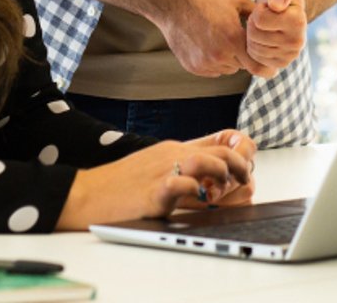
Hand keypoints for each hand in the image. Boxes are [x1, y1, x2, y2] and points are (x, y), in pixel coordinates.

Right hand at [55, 131, 255, 229]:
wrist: (87, 193)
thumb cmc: (122, 186)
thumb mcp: (157, 168)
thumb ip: (186, 170)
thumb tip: (222, 182)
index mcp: (176, 149)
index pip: (221, 140)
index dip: (244, 151)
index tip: (250, 168)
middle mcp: (172, 155)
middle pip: (220, 151)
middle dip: (242, 166)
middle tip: (246, 182)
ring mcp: (161, 171)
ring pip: (204, 161)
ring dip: (222, 175)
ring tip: (224, 189)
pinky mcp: (151, 191)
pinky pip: (178, 184)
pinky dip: (194, 190)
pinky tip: (198, 197)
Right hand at [154, 0, 264, 76]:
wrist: (173, 5)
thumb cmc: (206, 0)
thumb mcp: (236, 0)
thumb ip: (256, 15)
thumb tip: (274, 23)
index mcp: (232, 39)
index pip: (258, 67)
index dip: (266, 66)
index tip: (270, 64)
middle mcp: (220, 55)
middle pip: (243, 66)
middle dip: (245, 55)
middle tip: (238, 40)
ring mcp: (205, 64)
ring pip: (228, 68)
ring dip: (230, 59)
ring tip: (220, 37)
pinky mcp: (194, 68)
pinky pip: (214, 70)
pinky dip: (215, 61)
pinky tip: (208, 42)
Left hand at [244, 0, 307, 75]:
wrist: (285, 11)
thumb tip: (276, 5)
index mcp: (299, 21)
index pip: (259, 19)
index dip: (258, 10)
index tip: (268, 7)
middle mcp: (298, 42)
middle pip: (254, 34)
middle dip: (253, 23)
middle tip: (264, 17)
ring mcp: (290, 56)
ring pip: (254, 47)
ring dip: (252, 35)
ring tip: (264, 26)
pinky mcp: (281, 64)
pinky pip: (256, 59)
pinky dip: (254, 47)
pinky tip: (263, 38)